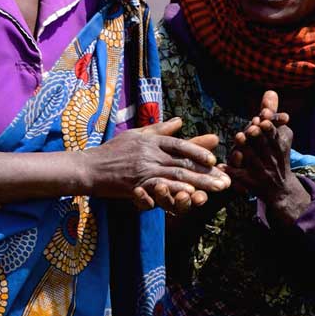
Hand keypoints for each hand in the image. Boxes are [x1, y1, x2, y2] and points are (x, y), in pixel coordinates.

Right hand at [84, 117, 228, 210]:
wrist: (88, 168)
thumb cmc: (111, 151)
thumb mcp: (135, 135)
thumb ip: (159, 129)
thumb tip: (180, 120)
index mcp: (150, 141)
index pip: (179, 145)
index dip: (197, 151)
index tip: (214, 159)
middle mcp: (149, 153)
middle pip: (183, 162)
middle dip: (207, 172)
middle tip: (226, 179)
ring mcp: (143, 169)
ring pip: (177, 175)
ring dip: (200, 183)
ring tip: (217, 189)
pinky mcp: (136, 184)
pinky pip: (160, 187)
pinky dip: (176, 190)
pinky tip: (190, 195)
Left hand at [227, 91, 308, 217]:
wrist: (281, 189)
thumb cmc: (276, 154)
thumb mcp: (277, 134)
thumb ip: (271, 114)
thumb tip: (270, 91)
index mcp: (278, 146)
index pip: (274, 135)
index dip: (268, 128)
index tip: (263, 119)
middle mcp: (270, 159)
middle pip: (263, 146)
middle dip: (258, 136)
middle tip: (251, 128)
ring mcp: (260, 172)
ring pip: (251, 160)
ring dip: (245, 148)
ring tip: (239, 137)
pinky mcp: (250, 183)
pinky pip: (239, 177)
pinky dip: (231, 172)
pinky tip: (221, 166)